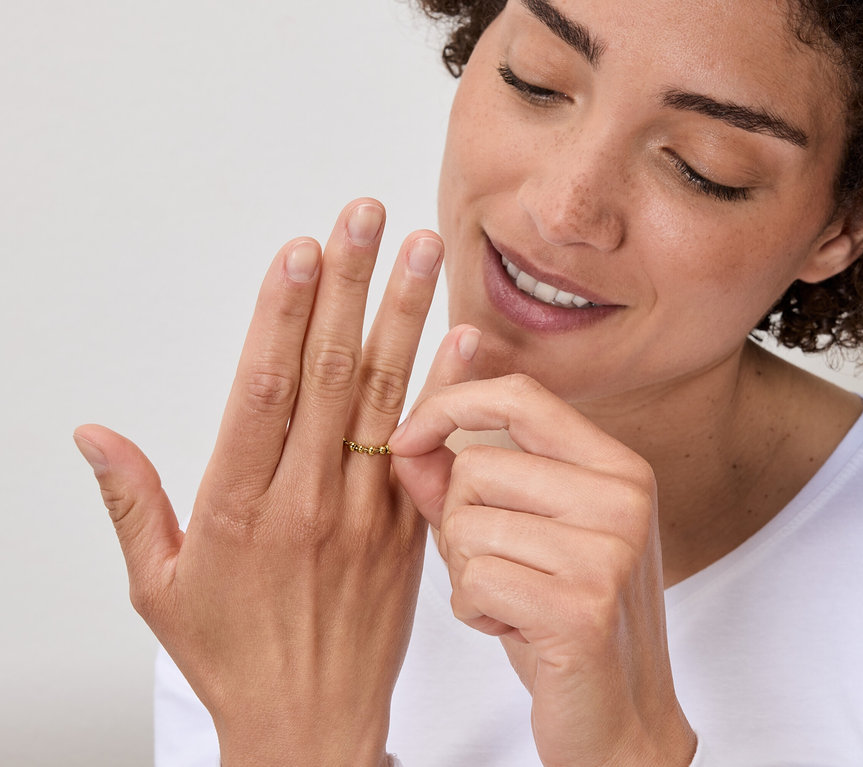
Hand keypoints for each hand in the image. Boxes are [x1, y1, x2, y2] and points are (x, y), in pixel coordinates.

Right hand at [73, 200, 475, 765]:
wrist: (310, 723)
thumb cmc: (232, 656)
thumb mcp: (157, 586)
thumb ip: (131, 501)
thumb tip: (93, 433)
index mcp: (238, 506)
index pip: (263, 387)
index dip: (282, 312)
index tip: (300, 250)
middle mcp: (306, 499)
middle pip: (327, 372)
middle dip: (346, 285)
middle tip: (363, 215)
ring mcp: (364, 512)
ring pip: (384, 396)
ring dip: (404, 315)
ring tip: (422, 249)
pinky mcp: (406, 529)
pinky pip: (428, 448)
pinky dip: (448, 388)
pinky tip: (466, 337)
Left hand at [390, 374, 696, 766]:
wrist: (622, 717)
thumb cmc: (561, 617)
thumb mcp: (512, 535)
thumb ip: (455, 481)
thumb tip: (404, 436)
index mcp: (615, 467)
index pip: (520, 396)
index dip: (450, 404)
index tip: (409, 435)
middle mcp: (622, 498)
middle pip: (476, 468)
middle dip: (459, 524)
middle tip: (500, 566)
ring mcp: (608, 552)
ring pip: (466, 526)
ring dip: (467, 573)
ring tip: (512, 599)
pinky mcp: (583, 608)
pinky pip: (473, 580)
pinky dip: (473, 609)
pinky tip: (513, 627)